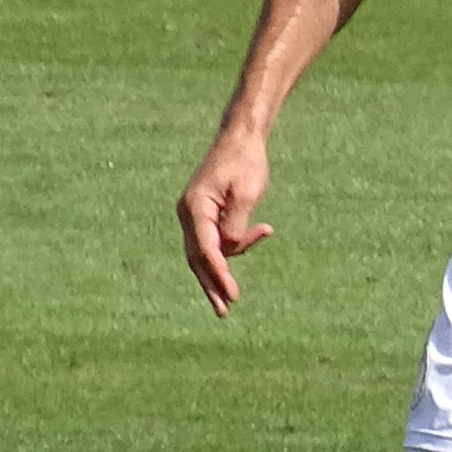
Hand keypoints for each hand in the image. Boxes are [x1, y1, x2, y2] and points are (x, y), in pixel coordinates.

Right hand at [178, 127, 275, 315]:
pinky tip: (263, 232)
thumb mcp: (247, 195)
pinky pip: (214, 239)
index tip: (232, 296)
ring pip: (204, 252)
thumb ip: (236, 225)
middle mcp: (188, 213)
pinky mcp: (203, 213)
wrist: (240, 139)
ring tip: (231, 296)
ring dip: (221, 270)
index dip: (220, 276)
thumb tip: (229, 250)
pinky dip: (232, 246)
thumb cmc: (246, 163)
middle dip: (211, 285)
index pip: (206, 250)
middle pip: (198, 258)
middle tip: (224, 312)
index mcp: (195, 208)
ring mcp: (193, 213)